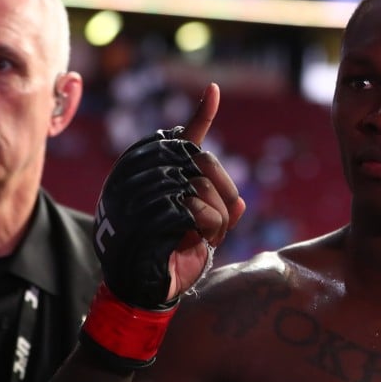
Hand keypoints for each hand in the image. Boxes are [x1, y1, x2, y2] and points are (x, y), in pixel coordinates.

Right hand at [92, 83, 244, 307]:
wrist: (141, 291)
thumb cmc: (170, 257)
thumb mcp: (197, 233)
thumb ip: (216, 214)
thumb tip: (241, 202)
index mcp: (148, 173)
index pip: (178, 140)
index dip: (201, 116)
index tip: (213, 91)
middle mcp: (139, 176)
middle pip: (203, 163)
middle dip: (223, 195)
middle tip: (219, 225)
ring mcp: (140, 192)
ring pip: (201, 187)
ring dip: (216, 218)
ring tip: (204, 238)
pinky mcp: (146, 213)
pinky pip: (196, 210)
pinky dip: (208, 229)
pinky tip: (196, 242)